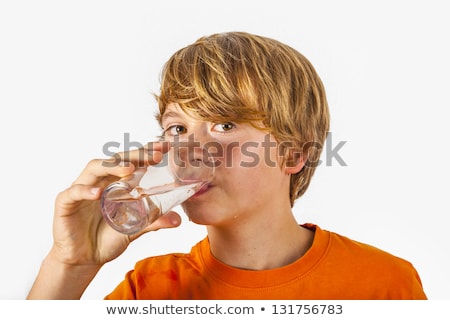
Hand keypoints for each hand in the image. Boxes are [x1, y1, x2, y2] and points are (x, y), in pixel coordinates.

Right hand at [51, 141, 180, 266]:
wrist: (84, 259)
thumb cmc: (108, 238)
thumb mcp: (134, 229)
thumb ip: (153, 222)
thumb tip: (178, 220)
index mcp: (115, 182)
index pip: (131, 161)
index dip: (147, 153)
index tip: (166, 148)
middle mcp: (99, 181)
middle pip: (116, 160)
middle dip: (135, 155)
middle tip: (154, 155)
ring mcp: (82, 190)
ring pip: (94, 168)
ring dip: (111, 166)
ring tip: (129, 169)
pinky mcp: (65, 203)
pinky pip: (73, 192)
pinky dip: (85, 190)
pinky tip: (98, 193)